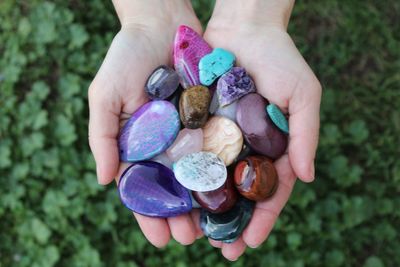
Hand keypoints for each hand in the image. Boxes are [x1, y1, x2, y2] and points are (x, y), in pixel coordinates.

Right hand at [88, 0, 202, 246]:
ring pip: (198, 175)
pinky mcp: (211, 117)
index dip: (149, 215)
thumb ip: (101, 137)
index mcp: (137, 145)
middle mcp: (164, 144)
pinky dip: (224, 170)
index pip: (142, 189)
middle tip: (191, 238)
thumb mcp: (104, 96)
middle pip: (173, 188)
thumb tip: (104, 181)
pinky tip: (231, 190)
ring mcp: (189, 132)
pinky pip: (218, 147)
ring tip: (213, 226)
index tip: (160, 239)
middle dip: (181, 216)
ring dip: (204, 202)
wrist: (161, 22)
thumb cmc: (126, 57)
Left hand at [203, 0, 321, 259]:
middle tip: (221, 250)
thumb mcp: (304, 94)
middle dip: (230, 222)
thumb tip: (305, 178)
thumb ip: (306, 135)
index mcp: (271, 146)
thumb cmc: (280, 58)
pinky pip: (189, 152)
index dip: (263, 217)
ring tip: (194, 234)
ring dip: (204, 207)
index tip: (251, 241)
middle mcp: (244, 147)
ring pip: (210, 179)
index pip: (269, 189)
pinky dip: (183, 175)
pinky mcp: (197, 123)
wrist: (244, 26)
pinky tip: (176, 196)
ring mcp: (219, 136)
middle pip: (237, 192)